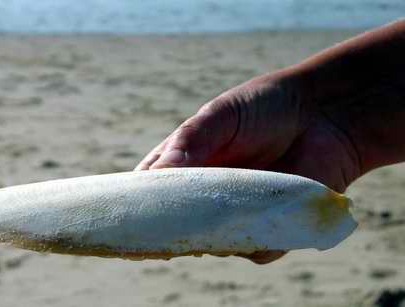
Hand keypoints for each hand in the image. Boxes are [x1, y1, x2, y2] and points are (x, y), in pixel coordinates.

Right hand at [134, 71, 362, 263]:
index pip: (148, 194)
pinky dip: (257, 239)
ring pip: (211, 244)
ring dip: (212, 236)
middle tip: (166, 227)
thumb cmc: (262, 109)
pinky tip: (263, 216)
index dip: (135, 206)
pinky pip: (256, 249)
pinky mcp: (269, 230)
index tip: (124, 214)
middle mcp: (203, 199)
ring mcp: (234, 217)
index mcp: (182, 169)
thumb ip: (189, 142)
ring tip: (222, 210)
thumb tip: (157, 174)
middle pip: (174, 227)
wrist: (324, 114)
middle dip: (169, 232)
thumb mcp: (219, 116)